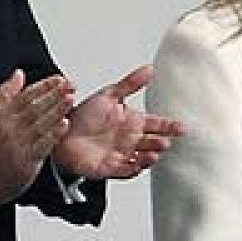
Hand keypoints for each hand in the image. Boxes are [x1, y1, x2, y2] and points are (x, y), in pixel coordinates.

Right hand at [0, 69, 73, 211]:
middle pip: (33, 107)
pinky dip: (54, 134)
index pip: (24, 96)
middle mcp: (6, 128)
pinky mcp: (25, 160)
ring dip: (57, 110)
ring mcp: (16, 144)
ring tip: (70, 99)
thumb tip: (18, 73)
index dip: (43, 86)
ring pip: (40, 123)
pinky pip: (43, 144)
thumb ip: (6, 94)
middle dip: (54, 94)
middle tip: (70, 85)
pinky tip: (64, 124)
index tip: (58, 78)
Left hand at [53, 65, 185, 180]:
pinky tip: (138, 165)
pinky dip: (133, 169)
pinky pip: (125, 171)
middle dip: (160, 143)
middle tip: (165, 141)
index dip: (170, 126)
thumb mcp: (108, 95)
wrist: (60, 132)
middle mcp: (129, 140)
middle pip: (152, 143)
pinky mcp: (109, 167)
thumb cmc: (82, 115)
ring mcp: (121, 154)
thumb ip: (131, 84)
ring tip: (154, 153)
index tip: (181, 127)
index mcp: (132, 123)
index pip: (157, 125)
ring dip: (149, 158)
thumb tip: (149, 69)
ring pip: (142, 158)